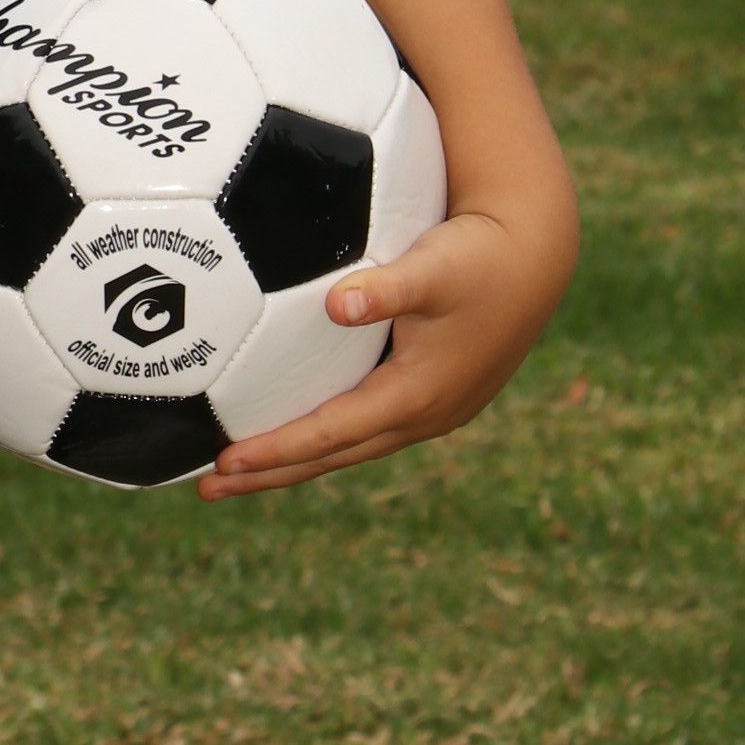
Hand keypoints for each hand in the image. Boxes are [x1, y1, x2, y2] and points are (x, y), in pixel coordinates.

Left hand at [198, 202, 567, 496]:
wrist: (537, 256)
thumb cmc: (480, 257)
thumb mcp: (433, 267)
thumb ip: (387, 287)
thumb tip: (340, 302)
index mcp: (417, 396)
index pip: (329, 435)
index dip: (274, 451)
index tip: (222, 463)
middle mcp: (424, 416)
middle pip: (332, 457)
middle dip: (270, 474)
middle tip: (207, 488)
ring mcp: (432, 411)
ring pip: (349, 447)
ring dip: (294, 461)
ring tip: (238, 471)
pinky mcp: (433, 396)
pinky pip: (365, 428)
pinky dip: (325, 438)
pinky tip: (294, 430)